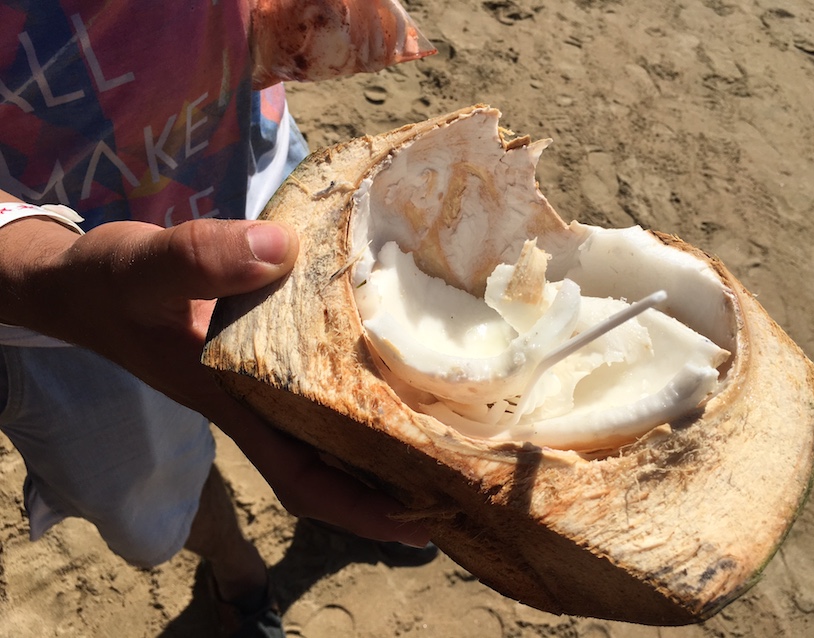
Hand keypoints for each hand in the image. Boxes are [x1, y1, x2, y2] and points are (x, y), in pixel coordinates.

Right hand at [0, 216, 429, 546]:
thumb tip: (281, 252)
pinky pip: (317, 386)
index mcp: (234, 404)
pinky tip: (391, 370)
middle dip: (390, 485)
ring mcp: (259, 381)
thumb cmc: (108, 287)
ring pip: (329, 428)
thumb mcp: (144, 270)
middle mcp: (255, 403)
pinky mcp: (260, 353)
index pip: (303, 478)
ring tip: (447, 434)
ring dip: (381, 442)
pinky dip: (355, 391)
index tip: (420, 522)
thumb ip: (199, 259)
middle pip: (331, 464)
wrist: (82, 284)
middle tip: (462, 479)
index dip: (360, 509)